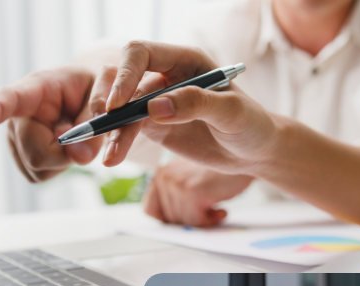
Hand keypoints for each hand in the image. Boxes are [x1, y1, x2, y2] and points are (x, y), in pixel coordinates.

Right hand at [0, 59, 112, 182]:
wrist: (83, 92)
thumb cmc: (91, 88)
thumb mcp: (101, 97)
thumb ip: (94, 123)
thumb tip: (79, 158)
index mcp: (36, 88)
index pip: (9, 100)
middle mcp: (17, 113)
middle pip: (36, 154)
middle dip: (65, 155)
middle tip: (80, 135)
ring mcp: (14, 137)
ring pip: (38, 169)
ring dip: (62, 161)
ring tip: (67, 135)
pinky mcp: (20, 156)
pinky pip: (40, 175)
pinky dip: (58, 167)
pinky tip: (60, 148)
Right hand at [100, 41, 277, 174]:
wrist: (255, 152)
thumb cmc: (251, 124)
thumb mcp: (231, 113)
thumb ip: (197, 104)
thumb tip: (155, 107)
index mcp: (185, 61)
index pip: (141, 54)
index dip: (125, 74)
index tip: (119, 104)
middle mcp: (166, 76)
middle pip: (122, 78)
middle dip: (109, 101)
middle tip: (104, 125)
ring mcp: (158, 102)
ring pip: (122, 109)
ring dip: (111, 130)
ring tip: (109, 157)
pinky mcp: (155, 127)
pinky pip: (128, 130)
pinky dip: (118, 143)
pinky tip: (111, 159)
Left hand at [142, 159, 253, 225]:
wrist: (244, 157)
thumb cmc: (220, 170)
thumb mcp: (189, 178)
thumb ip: (174, 194)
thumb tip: (168, 220)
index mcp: (161, 173)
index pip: (150, 209)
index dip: (169, 217)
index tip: (188, 213)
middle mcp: (164, 177)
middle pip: (169, 219)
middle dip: (191, 219)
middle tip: (209, 210)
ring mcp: (177, 184)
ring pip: (183, 222)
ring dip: (203, 220)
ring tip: (215, 207)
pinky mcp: (192, 192)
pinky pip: (196, 221)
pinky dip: (211, 221)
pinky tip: (221, 209)